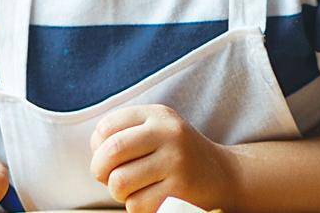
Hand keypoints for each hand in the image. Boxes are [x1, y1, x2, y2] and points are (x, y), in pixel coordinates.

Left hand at [89, 105, 240, 212]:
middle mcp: (169, 133)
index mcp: (159, 115)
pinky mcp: (179, 190)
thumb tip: (95, 149)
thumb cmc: (178, 155)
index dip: (97, 147)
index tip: (107, 158)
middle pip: (111, 151)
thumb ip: (125, 132)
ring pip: (120, 182)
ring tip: (133, 189)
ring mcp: (176, 162)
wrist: (223, 176)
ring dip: (118, 192)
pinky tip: (151, 198)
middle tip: (107, 178)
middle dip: (100, 170)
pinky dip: (136, 206)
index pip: (107, 127)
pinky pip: (136, 204)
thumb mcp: (158, 131)